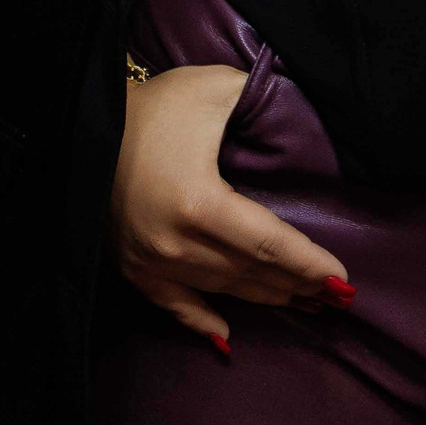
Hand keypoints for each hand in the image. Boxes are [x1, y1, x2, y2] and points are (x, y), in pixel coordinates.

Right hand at [108, 64, 352, 347]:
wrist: (82, 125)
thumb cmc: (154, 106)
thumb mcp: (214, 87)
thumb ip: (260, 98)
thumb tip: (295, 113)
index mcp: (201, 203)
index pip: (270, 244)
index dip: (309, 263)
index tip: (343, 281)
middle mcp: (176, 244)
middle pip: (252, 273)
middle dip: (297, 285)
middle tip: (334, 298)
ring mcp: (151, 263)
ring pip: (223, 290)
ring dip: (265, 298)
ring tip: (302, 303)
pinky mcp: (132, 269)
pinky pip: (175, 307)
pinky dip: (203, 322)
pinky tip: (228, 337)